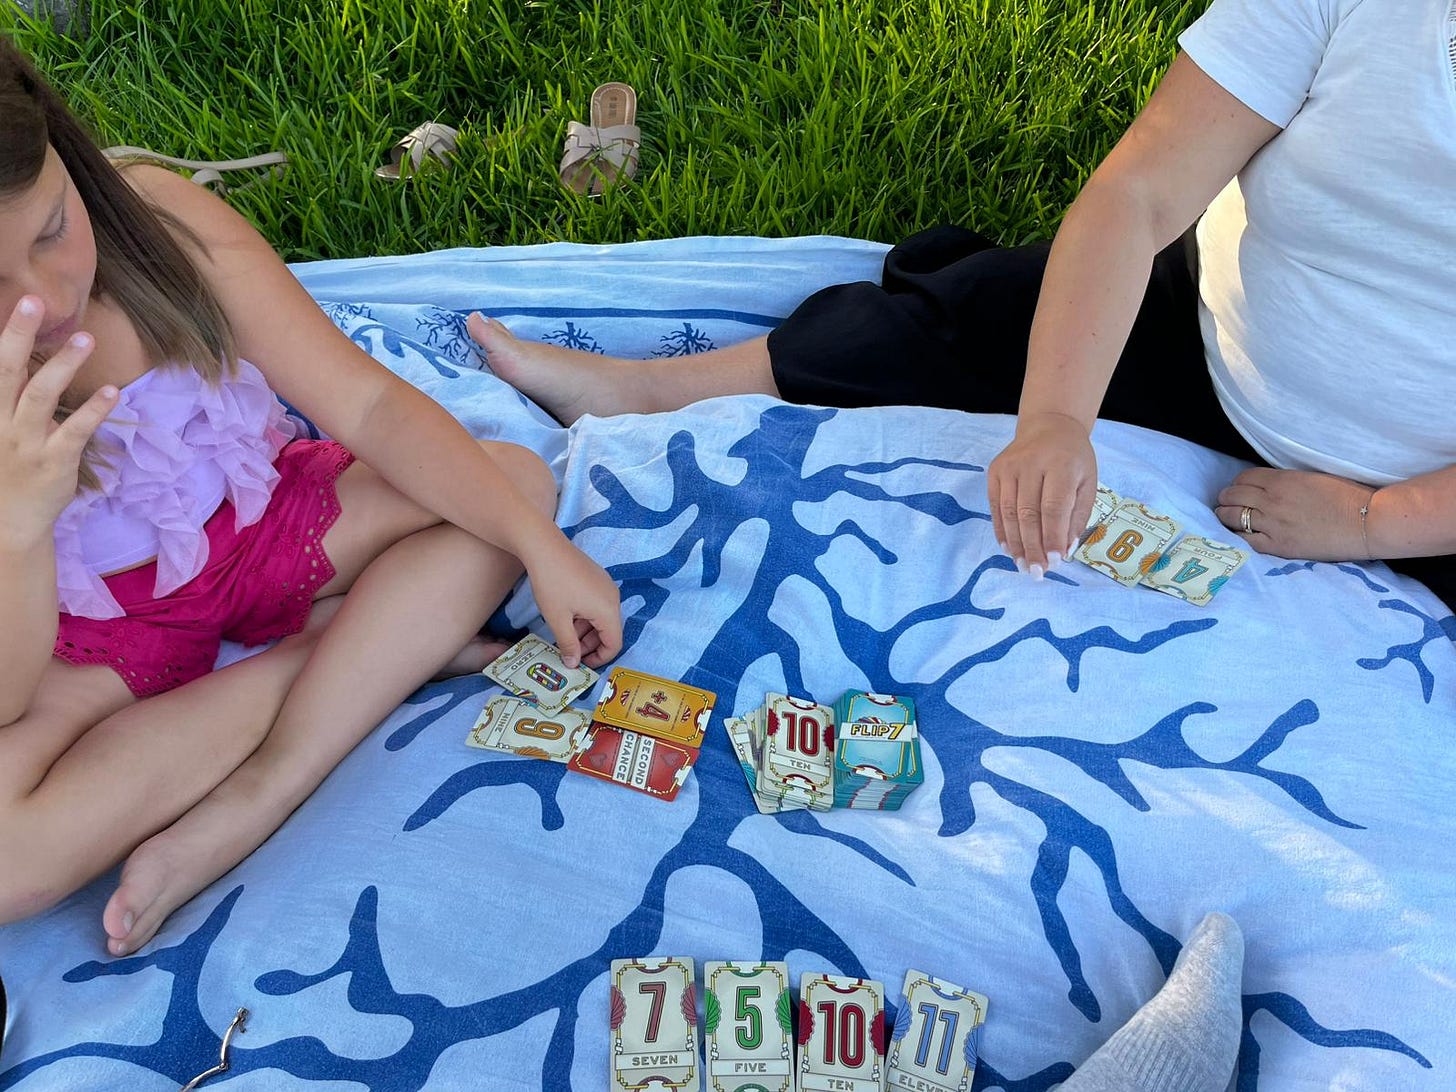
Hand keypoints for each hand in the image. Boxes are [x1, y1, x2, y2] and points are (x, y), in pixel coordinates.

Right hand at [0, 297, 115, 549]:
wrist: (8, 521)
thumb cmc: (5, 466)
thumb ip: (8, 394)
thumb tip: (16, 354)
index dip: (3, 335)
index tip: (17, 300)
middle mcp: (0, 422)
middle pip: (5, 372)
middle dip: (16, 335)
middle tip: (33, 300)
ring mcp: (26, 442)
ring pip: (40, 397)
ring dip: (62, 366)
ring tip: (85, 338)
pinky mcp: (55, 461)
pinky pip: (75, 432)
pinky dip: (93, 411)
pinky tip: (112, 391)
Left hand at [527, 537, 622, 669]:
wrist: (545, 546)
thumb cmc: (552, 583)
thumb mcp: (558, 619)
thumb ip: (568, 644)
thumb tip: (574, 664)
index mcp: (608, 611)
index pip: (614, 644)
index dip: (600, 659)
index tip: (581, 665)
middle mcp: (613, 598)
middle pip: (609, 631)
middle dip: (590, 646)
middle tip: (568, 653)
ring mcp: (606, 586)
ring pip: (601, 618)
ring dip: (585, 632)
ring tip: (563, 635)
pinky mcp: (597, 578)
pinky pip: (597, 604)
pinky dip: (585, 617)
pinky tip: (565, 617)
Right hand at [987, 411, 1097, 572]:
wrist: (1049, 426)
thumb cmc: (1073, 459)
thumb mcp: (1088, 482)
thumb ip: (1078, 515)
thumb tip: (1065, 550)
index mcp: (1061, 464)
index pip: (1053, 507)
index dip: (1053, 537)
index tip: (1056, 561)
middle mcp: (1031, 463)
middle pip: (1028, 514)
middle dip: (1033, 547)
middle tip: (1037, 572)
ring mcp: (1009, 467)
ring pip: (1009, 513)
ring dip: (1015, 544)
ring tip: (1023, 566)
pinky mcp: (994, 471)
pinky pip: (995, 507)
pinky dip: (1001, 531)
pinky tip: (1008, 549)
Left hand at [1214, 467, 1372, 560]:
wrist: (1368, 521)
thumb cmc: (1348, 497)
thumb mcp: (1313, 478)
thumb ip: (1286, 481)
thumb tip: (1268, 485)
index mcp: (1282, 480)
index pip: (1244, 478)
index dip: (1237, 483)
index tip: (1237, 488)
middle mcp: (1272, 500)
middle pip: (1233, 496)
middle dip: (1226, 498)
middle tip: (1226, 503)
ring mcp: (1273, 524)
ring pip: (1233, 517)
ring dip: (1225, 516)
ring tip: (1225, 517)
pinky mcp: (1280, 546)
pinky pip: (1245, 541)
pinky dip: (1236, 537)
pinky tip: (1235, 536)